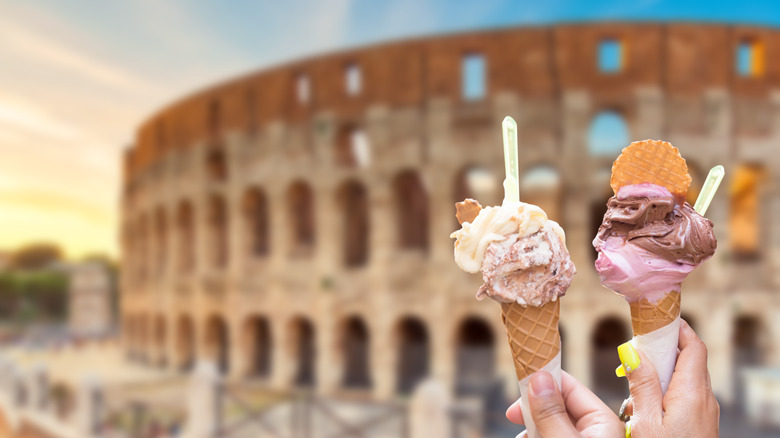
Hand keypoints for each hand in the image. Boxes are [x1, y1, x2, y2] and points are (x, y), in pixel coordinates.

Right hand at [506, 370, 623, 437]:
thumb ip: (551, 413)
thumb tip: (539, 376)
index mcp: (603, 421)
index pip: (570, 387)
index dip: (543, 382)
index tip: (519, 385)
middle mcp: (596, 430)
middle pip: (558, 405)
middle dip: (534, 408)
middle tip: (513, 415)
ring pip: (552, 423)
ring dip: (533, 426)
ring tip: (520, 435)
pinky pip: (553, 435)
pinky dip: (538, 436)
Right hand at [621, 320, 718, 436]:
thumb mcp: (647, 422)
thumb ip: (641, 385)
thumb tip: (632, 352)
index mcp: (692, 392)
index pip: (693, 346)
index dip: (676, 328)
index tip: (655, 319)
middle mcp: (705, 398)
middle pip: (687, 359)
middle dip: (660, 352)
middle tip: (634, 353)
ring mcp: (706, 411)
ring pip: (684, 378)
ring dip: (660, 374)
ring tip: (635, 386)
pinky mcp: (701, 422)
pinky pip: (685, 395)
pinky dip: (666, 391)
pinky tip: (646, 406)